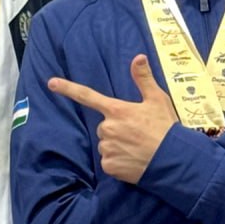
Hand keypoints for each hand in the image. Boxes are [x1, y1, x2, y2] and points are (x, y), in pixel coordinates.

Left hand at [48, 54, 178, 184]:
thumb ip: (144, 79)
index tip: (51, 83)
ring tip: (137, 148)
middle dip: (117, 129)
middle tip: (137, 134)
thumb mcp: (157, 100)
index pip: (88, 96)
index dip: (67, 89)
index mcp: (117, 110)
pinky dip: (118, 162)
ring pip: (106, 144)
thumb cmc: (166, 128)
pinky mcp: (109, 166)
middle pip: (104, 126)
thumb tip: (138, 57)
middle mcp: (108, 128)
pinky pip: (109, 161)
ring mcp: (107, 148)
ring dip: (117, 146)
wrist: (173, 159)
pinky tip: (133, 160)